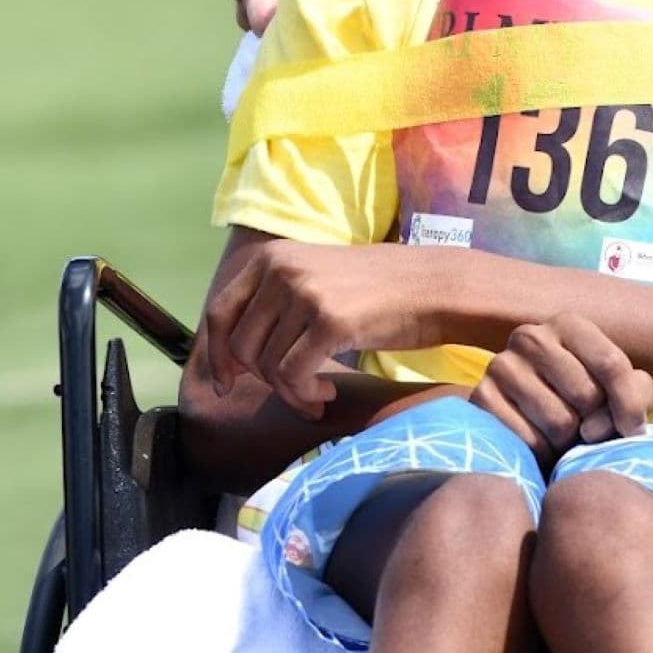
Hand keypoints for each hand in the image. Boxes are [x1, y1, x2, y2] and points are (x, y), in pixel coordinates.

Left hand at [202, 241, 426, 416]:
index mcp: (273, 256)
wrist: (436, 286)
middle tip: (295, 392)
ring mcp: (305, 293)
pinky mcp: (330, 321)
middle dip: (262, 380)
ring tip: (317, 394)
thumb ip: (274, 303)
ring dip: (290, 392)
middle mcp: (283, 269)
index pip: (220, 312)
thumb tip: (230, 355)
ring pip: (267, 366)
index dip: (217, 354)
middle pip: (241, 346)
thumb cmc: (380, 290)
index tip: (227, 384)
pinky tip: (326, 396)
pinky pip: (293, 376)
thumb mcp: (316, 279)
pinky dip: (304, 396)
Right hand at [470, 315, 652, 465]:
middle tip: (588, 429)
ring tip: (564, 436)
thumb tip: (628, 423)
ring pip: (559, 422)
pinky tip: (541, 444)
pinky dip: (542, 453)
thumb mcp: (618, 389)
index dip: (628, 405)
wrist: (525, 418)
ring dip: (569, 441)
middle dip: (595, 423)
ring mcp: (502, 365)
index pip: (610, 364)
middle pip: (586, 395)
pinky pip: (529, 441)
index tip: (633, 430)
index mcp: (568, 323)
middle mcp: (530, 336)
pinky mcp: (481, 399)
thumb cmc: (582, 401)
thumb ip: (636, 393)